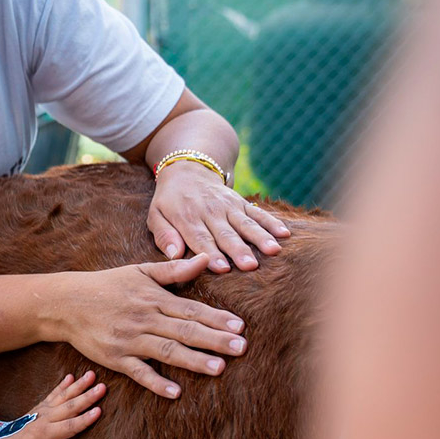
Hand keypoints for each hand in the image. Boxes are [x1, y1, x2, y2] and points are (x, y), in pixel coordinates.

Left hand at [0, 371, 106, 438]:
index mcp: (44, 435)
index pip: (68, 426)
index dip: (84, 420)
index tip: (99, 411)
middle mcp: (44, 419)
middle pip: (69, 407)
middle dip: (87, 397)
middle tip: (103, 387)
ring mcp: (41, 411)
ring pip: (63, 396)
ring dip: (78, 385)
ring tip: (92, 375)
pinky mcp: (39, 407)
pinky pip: (53, 394)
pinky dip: (63, 385)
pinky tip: (72, 376)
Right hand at [60, 255, 245, 398]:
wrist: (67, 303)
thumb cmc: (107, 285)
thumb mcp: (140, 271)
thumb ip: (174, 270)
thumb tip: (206, 260)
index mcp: (153, 299)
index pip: (191, 310)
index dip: (216, 318)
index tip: (240, 326)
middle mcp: (144, 319)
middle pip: (185, 331)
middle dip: (214, 339)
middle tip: (241, 348)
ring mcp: (129, 340)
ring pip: (166, 351)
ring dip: (193, 360)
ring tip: (219, 368)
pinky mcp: (115, 358)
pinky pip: (138, 372)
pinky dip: (156, 382)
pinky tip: (175, 392)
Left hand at [148, 161, 289, 271]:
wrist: (188, 169)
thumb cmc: (168, 201)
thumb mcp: (155, 215)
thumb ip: (163, 235)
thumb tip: (174, 255)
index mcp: (186, 218)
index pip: (200, 239)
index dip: (212, 254)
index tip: (222, 269)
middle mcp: (210, 212)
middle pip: (226, 234)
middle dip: (239, 250)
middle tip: (250, 266)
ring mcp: (228, 206)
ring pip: (246, 224)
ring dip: (260, 238)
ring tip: (273, 251)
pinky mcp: (240, 202)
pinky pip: (258, 212)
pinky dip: (272, 222)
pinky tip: (285, 234)